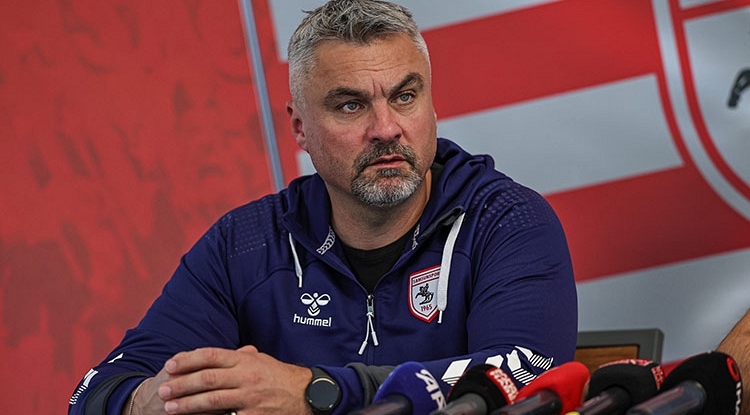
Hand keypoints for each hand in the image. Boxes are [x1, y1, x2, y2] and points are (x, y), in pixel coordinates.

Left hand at [127, 346, 313, 414]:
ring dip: (188, 404)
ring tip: (170, 407)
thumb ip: (238, 357)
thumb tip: (213, 356)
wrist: (307, 394)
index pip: (211, 355)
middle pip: (208, 378)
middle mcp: (246, 376)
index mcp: (245, 360)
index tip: (170, 365)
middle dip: (182, 384)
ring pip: (213, 400)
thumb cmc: (281, 377)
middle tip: (163, 390)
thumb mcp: (261, 360)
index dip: (188, 359)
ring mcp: (250, 397)